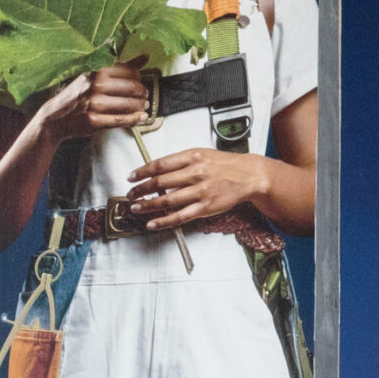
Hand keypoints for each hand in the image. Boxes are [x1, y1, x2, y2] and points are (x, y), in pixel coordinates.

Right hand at [36, 65, 150, 143]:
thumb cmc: (78, 94)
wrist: (56, 116)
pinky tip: (140, 118)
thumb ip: (121, 66)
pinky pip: (122, 120)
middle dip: (143, 93)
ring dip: (140, 107)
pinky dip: (135, 119)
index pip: (130, 71)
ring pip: (130, 105)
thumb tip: (145, 57)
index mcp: (97, 70)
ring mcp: (95, 104)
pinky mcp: (95, 121)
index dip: (139, 78)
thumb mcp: (95, 75)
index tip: (139, 82)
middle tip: (144, 96)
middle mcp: (96, 85)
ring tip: (142, 107)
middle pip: (133, 88)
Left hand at [127, 148, 267, 231]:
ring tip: (135, 207)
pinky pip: (180, 216)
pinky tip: (152, 223)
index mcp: (192, 157)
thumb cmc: (224, 164)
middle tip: (130, 194)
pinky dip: (164, 221)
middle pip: (160, 182)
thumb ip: (181, 161)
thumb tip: (157, 169)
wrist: (248, 175)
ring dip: (148, 205)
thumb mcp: (202, 154)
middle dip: (141, 189)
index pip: (160, 164)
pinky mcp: (206, 207)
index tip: (132, 177)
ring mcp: (201, 191)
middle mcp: (195, 173)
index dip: (142, 171)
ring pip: (167, 200)